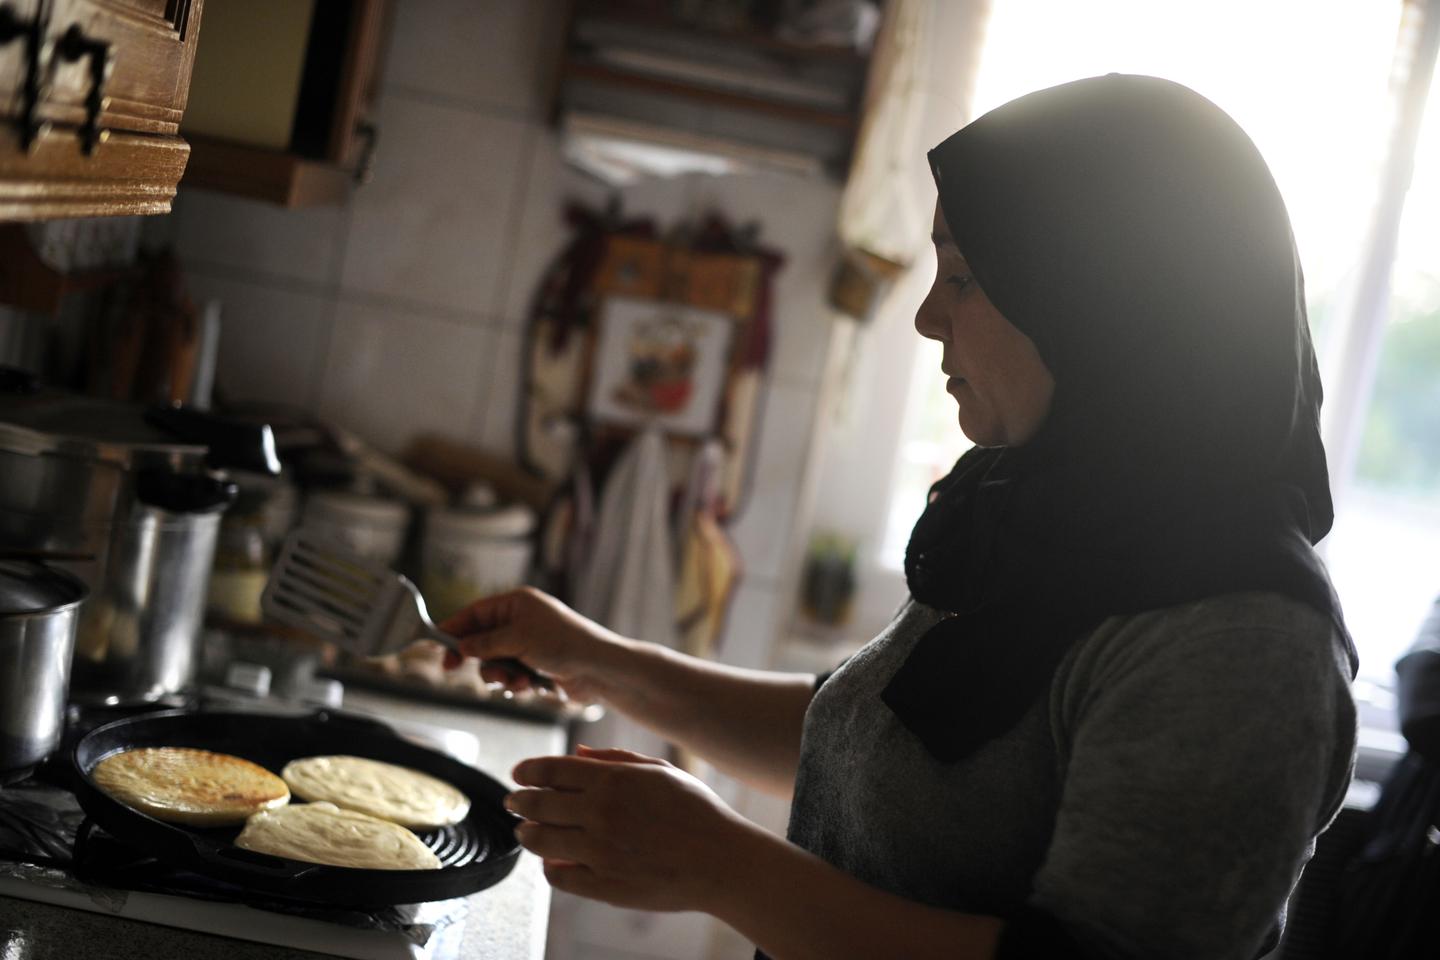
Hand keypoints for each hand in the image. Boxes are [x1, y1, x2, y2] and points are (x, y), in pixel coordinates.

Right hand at [438, 587, 623, 701]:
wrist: (599, 670)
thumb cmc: (564, 643)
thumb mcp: (518, 639)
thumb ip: (485, 643)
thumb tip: (461, 646)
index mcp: (517, 603)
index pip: (475, 613)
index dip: (455, 630)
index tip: (438, 648)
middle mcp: (522, 620)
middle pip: (482, 640)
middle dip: (479, 658)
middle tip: (458, 670)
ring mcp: (530, 644)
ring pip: (496, 662)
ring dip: (500, 675)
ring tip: (514, 682)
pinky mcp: (538, 666)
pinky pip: (512, 676)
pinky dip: (516, 683)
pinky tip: (528, 687)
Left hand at [507, 746, 757, 912]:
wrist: (722, 861)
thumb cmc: (696, 812)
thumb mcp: (661, 771)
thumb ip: (616, 758)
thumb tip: (579, 752)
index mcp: (614, 780)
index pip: (551, 770)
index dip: (528, 770)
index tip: (519, 774)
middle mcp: (600, 813)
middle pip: (536, 803)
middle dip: (519, 800)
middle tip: (514, 801)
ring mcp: (599, 851)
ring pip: (539, 840)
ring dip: (527, 833)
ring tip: (528, 831)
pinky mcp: (603, 885)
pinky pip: (558, 876)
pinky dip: (549, 867)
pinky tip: (554, 861)